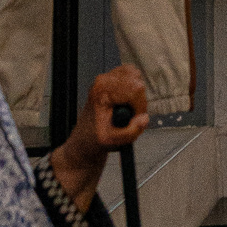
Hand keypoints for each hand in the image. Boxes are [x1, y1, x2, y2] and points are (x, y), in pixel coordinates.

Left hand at [48, 64, 147, 210]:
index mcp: (102, 91)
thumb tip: (144, 119)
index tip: (133, 120)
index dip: (138, 105)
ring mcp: (105, 81)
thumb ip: (129, 131)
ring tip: (125, 114)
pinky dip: (133, 92)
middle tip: (128, 118)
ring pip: (135, 78)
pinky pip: (131, 79)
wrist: (82, 148)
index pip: (134, 86)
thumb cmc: (92, 145)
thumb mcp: (112, 142)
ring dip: (136, 97)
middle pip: (136, 79)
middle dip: (137, 100)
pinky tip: (126, 107)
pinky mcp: (109, 84)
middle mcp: (102, 81)